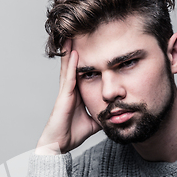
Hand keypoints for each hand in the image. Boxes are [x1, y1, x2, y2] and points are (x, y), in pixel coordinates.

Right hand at [36, 39, 101, 154]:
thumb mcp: (95, 122)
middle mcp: (70, 90)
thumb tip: (117, 114)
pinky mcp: (64, 98)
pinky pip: (69, 78)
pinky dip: (72, 65)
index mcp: (77, 94)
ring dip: (72, 51)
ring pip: (69, 67)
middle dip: (77, 48)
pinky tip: (76, 53)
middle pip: (74, 65)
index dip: (86, 58)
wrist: (59, 145)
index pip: (82, 71)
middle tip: (80, 30)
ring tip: (74, 33)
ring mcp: (65, 92)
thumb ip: (103, 115)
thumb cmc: (73, 134)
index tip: (92, 43)